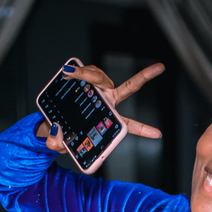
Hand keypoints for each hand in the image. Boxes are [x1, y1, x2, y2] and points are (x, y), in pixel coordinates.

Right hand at [40, 62, 165, 153]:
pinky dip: (78, 71)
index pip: (128, 126)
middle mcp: (107, 101)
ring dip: (88, 75)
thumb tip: (56, 133)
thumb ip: (56, 143)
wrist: (50, 119)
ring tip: (72, 75)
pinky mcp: (87, 78)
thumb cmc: (61, 133)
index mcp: (107, 120)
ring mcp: (99, 88)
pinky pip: (88, 71)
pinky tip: (68, 73)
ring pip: (102, 77)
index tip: (157, 134)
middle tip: (160, 67)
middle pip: (129, 88)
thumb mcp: (58, 143)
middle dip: (144, 77)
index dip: (143, 129)